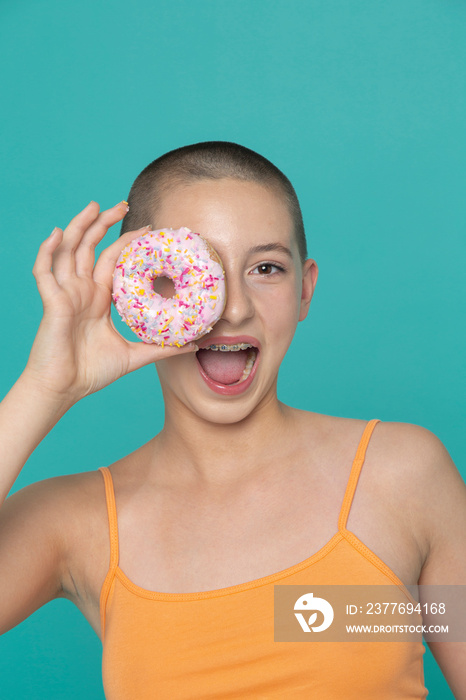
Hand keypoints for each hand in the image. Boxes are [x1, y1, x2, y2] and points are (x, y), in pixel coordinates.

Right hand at [26, 201, 196, 403]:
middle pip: (90, 247)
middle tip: (123, 204)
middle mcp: (81, 291)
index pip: (112, 261)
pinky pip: (44, 271)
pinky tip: (57, 232)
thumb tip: (193, 345)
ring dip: (80, 227)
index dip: (126, 243)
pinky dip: (48, 251)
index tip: (147, 230)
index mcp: (98, 299)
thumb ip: (161, 348)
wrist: (64, 389)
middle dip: (104, 224)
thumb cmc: (92, 372)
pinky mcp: (52, 302)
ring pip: (69, 251)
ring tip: (95, 206)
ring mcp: (65, 294)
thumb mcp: (133, 356)